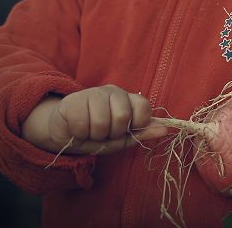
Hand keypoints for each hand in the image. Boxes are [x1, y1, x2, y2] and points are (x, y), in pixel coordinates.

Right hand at [22, 85, 167, 154]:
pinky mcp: (73, 101)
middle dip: (113, 133)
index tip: (126, 130)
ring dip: (95, 135)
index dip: (137, 124)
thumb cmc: (97, 135)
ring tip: (90, 131)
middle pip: (122, 117)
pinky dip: (80, 134)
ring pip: (102, 123)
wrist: (65, 132)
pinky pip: (82, 125)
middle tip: (104, 133)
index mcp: (128, 99)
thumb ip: (142, 132)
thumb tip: (166, 129)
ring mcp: (92, 93)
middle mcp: (112, 92)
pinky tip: (77, 128)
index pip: (144, 107)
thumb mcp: (122, 138)